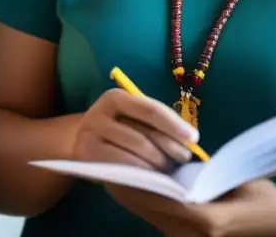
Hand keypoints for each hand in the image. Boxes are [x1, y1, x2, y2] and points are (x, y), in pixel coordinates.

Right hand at [72, 88, 199, 170]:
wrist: (81, 142)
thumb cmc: (118, 129)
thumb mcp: (132, 118)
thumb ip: (155, 123)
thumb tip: (190, 139)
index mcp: (114, 97)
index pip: (150, 110)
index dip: (174, 125)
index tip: (194, 138)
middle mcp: (98, 113)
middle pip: (143, 135)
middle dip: (169, 149)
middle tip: (184, 159)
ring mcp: (90, 136)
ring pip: (133, 154)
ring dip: (157, 165)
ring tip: (171, 170)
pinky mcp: (87, 158)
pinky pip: (121, 168)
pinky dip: (141, 174)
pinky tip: (154, 178)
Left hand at [105, 178, 275, 236]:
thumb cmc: (265, 199)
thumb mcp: (237, 179)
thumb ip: (206, 175)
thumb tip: (173, 165)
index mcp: (207, 220)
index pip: (162, 200)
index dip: (137, 185)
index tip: (117, 169)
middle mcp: (195, 236)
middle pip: (152, 212)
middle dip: (129, 192)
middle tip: (107, 171)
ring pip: (154, 219)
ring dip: (136, 201)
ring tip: (117, 178)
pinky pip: (163, 223)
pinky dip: (150, 208)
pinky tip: (138, 192)